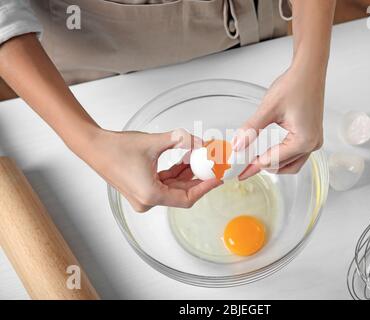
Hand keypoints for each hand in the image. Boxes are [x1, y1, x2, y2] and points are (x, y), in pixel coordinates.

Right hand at [82, 128, 221, 211]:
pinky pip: (164, 184)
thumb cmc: (116, 148)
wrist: (93, 146)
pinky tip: (185, 159)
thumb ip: (182, 140)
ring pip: (173, 188)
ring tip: (200, 159)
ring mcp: (143, 197)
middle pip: (181, 194)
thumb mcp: (155, 142)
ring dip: (187, 174)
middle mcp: (147, 201)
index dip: (204, 188)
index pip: (187, 198)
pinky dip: (175, 173)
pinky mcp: (141, 190)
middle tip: (212, 167)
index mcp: (151, 196)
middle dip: (198, 179)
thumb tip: (201, 142)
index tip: (217, 178)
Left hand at [233, 65, 324, 179]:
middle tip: (242, 167)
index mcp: (304, 141)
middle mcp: (312, 144)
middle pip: (284, 167)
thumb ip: (251, 129)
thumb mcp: (268, 109)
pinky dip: (281, 155)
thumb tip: (237, 146)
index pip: (274, 161)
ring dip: (273, 163)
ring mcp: (314, 140)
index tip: (239, 169)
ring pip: (291, 164)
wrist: (308, 70)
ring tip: (253, 160)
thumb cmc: (294, 85)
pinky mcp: (311, 135)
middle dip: (263, 167)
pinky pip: (295, 154)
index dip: (253, 165)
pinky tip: (267, 151)